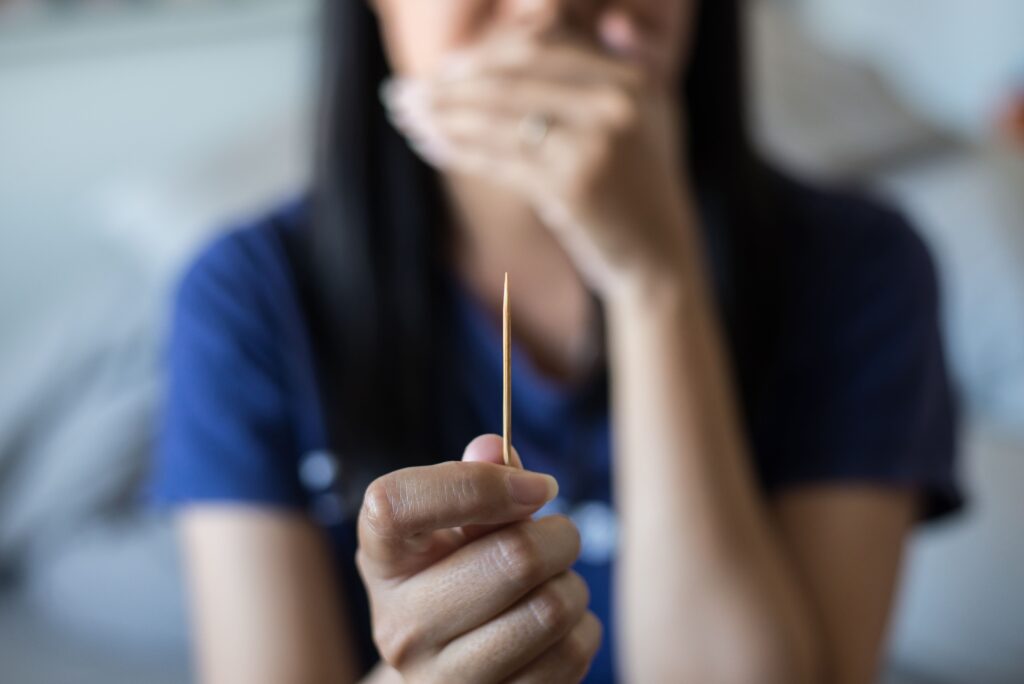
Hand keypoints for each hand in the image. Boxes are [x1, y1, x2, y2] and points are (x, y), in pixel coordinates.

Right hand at [356, 435, 601, 682]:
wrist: (448, 668)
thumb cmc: (456, 572)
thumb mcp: (452, 523)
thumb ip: (476, 477)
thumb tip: (497, 448)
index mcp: (382, 559)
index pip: (399, 502)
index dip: (480, 483)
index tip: (535, 486)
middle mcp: (400, 625)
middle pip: (512, 558)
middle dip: (559, 535)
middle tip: (560, 535)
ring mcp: (441, 680)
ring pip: (551, 610)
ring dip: (573, 586)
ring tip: (555, 584)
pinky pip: (570, 655)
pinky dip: (582, 630)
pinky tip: (556, 628)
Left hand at [383, 31, 696, 297]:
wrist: (659, 256)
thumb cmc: (644, 186)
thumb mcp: (654, 116)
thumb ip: (635, 64)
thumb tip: (612, 21)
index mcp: (630, 78)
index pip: (540, 46)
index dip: (483, 54)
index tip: (444, 69)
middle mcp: (615, 102)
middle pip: (510, 77)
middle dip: (450, 83)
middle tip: (405, 92)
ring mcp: (594, 144)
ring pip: (497, 118)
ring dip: (441, 115)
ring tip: (404, 116)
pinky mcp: (571, 187)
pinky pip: (499, 159)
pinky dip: (459, 149)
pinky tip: (430, 145)